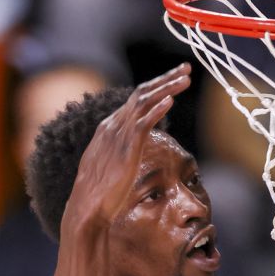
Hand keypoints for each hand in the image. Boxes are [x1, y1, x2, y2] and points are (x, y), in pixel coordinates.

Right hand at [61, 63, 191, 237]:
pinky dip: (157, 109)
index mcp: (111, 126)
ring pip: (144, 103)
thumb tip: (134, 144)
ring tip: (186, 80)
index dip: (157, 86)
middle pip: (142, 93)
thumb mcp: (114, 161)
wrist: (88, 206)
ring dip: (166, 88)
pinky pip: (142, 123)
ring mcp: (118, 135)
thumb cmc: (102, 189)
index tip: (176, 78)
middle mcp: (113, 125)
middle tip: (186, 68)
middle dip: (165, 79)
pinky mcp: (125, 148)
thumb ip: (124, 147)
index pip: (136, 99)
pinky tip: (171, 100)